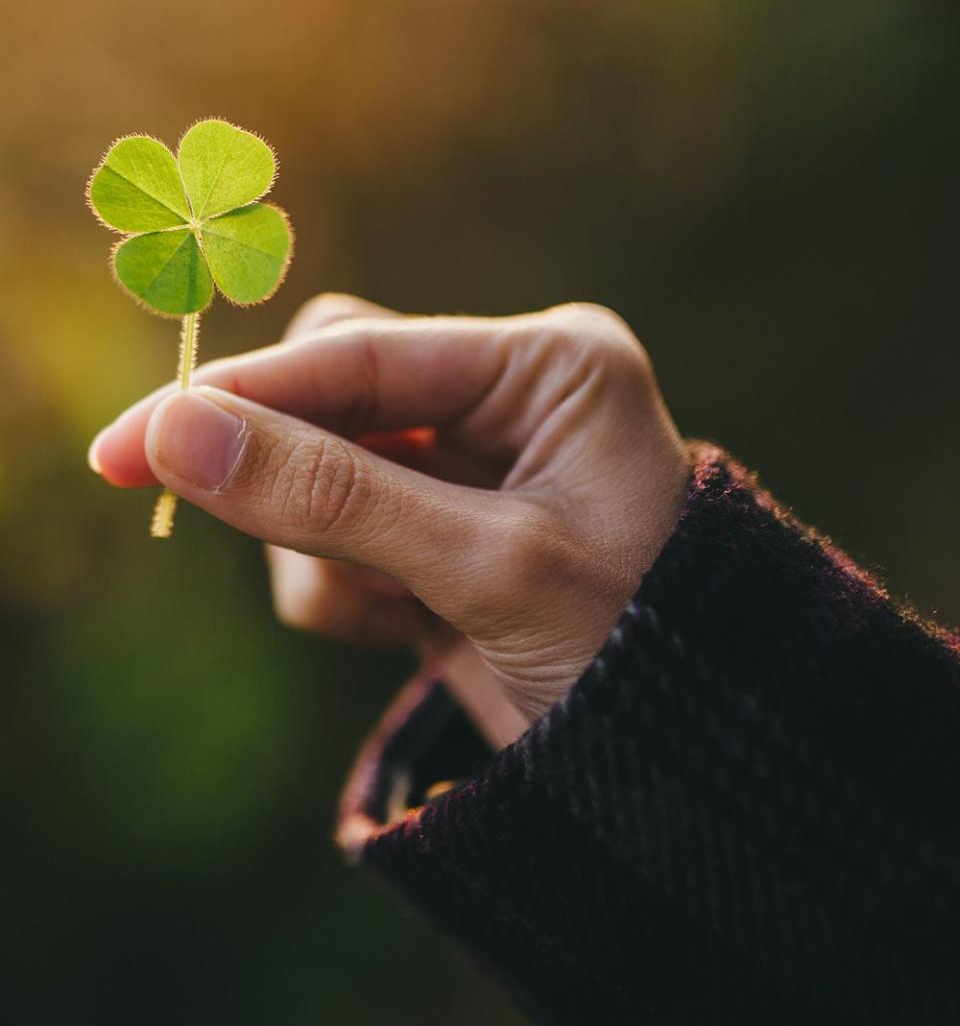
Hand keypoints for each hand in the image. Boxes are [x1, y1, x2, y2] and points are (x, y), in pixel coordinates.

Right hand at [89, 296, 690, 726]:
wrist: (690, 769)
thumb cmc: (635, 655)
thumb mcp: (484, 568)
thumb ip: (331, 498)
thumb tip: (174, 434)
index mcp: (548, 366)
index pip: (362, 353)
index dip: (240, 398)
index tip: (131, 443)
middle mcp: (507, 395)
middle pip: (329, 392)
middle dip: (290, 474)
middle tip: (249, 532)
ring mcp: (470, 462)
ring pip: (319, 466)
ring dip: (320, 550)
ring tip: (387, 612)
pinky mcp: (438, 525)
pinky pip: (336, 528)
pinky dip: (339, 586)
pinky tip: (402, 627)